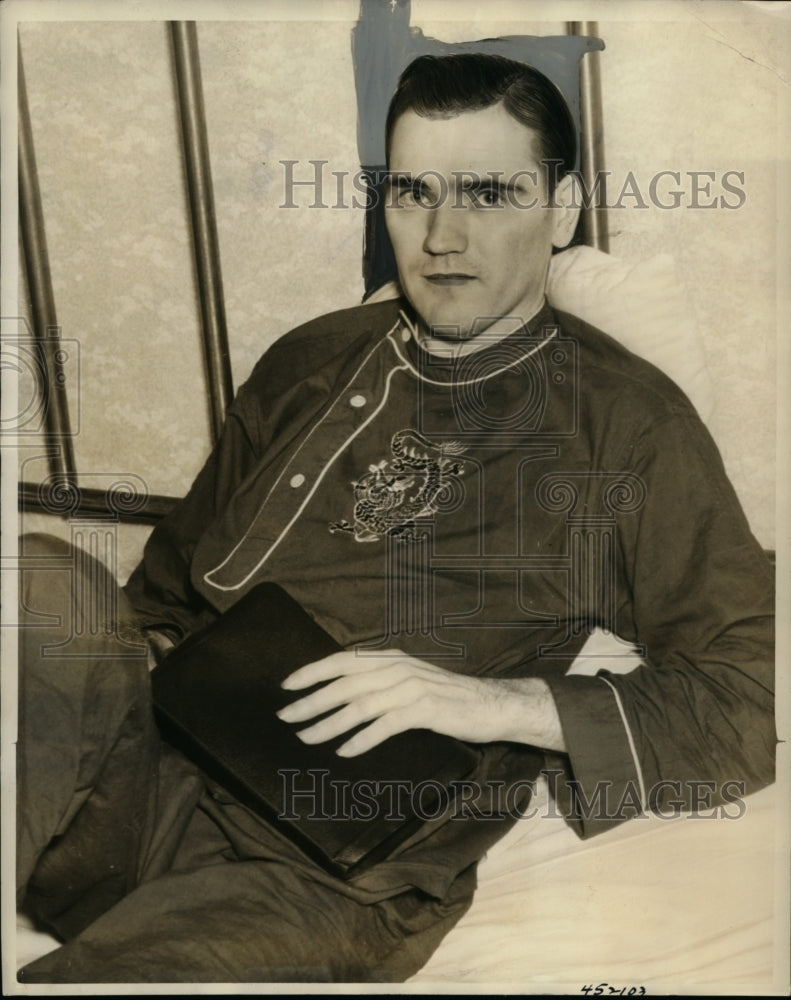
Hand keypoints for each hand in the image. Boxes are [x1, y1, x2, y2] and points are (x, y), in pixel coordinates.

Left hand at [276, 649, 564, 755]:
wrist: (492, 704)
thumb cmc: (447, 698)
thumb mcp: (410, 680)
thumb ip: (380, 682)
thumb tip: (340, 695)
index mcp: (391, 658)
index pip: (343, 660)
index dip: (313, 671)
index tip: (287, 685)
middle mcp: (398, 668)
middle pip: (344, 684)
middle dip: (311, 701)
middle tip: (285, 717)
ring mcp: (412, 688)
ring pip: (359, 705)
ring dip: (329, 723)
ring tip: (307, 738)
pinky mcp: (425, 710)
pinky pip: (386, 724)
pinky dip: (363, 738)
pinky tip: (345, 751)